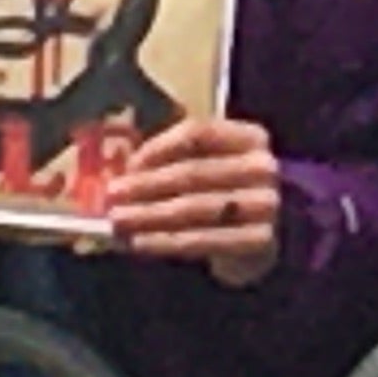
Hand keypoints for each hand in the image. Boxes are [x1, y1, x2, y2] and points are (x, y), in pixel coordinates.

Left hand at [105, 113, 286, 286]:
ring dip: (148, 214)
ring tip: (118, 220)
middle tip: (113, 195)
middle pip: (193, 172)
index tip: (129, 164)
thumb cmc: (226, 191)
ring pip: (194, 207)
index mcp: (251, 137)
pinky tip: (139, 242)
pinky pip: (201, 240)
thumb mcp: (210, 163)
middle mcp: (263, 167)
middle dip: (146, 185)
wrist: (263, 235)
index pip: (198, 134)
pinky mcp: (258, 240)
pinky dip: (165, 241)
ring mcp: (265, 205)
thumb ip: (176, 158)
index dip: (159, 147)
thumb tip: (124, 168)